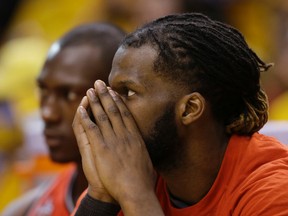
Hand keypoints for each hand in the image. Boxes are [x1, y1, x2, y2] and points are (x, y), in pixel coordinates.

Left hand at [76, 80, 159, 211]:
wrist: (136, 190)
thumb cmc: (143, 179)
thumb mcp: (147, 160)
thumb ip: (142, 151)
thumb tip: (143, 146)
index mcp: (135, 137)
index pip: (126, 114)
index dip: (119, 101)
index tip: (114, 92)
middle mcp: (124, 134)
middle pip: (114, 110)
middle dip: (106, 95)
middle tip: (99, 83)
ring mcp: (113, 140)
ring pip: (102, 116)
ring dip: (95, 102)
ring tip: (90, 90)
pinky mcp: (102, 148)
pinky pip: (92, 129)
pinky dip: (85, 118)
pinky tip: (81, 109)